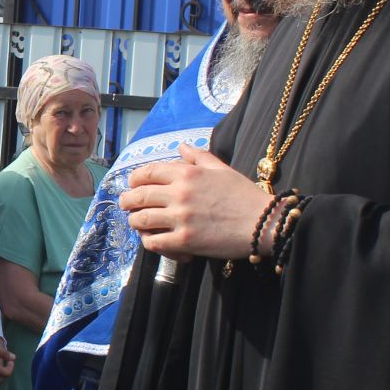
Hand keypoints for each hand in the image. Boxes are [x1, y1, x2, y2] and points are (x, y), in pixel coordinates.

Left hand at [120, 147, 271, 260]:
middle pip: (138, 196)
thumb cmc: (244, 195)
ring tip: (138, 223)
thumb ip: (198, 157)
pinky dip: (149, 242)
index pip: (148, 172)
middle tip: (126, 205)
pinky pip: (153, 242)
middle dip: (127, 201)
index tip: (133, 185)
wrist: (264, 223)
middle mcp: (179, 194)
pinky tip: (154, 240)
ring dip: (135, 222)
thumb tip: (181, 147)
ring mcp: (180, 218)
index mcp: (187, 173)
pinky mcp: (184, 241)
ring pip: (140, 219)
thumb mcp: (222, 169)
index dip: (135, 179)